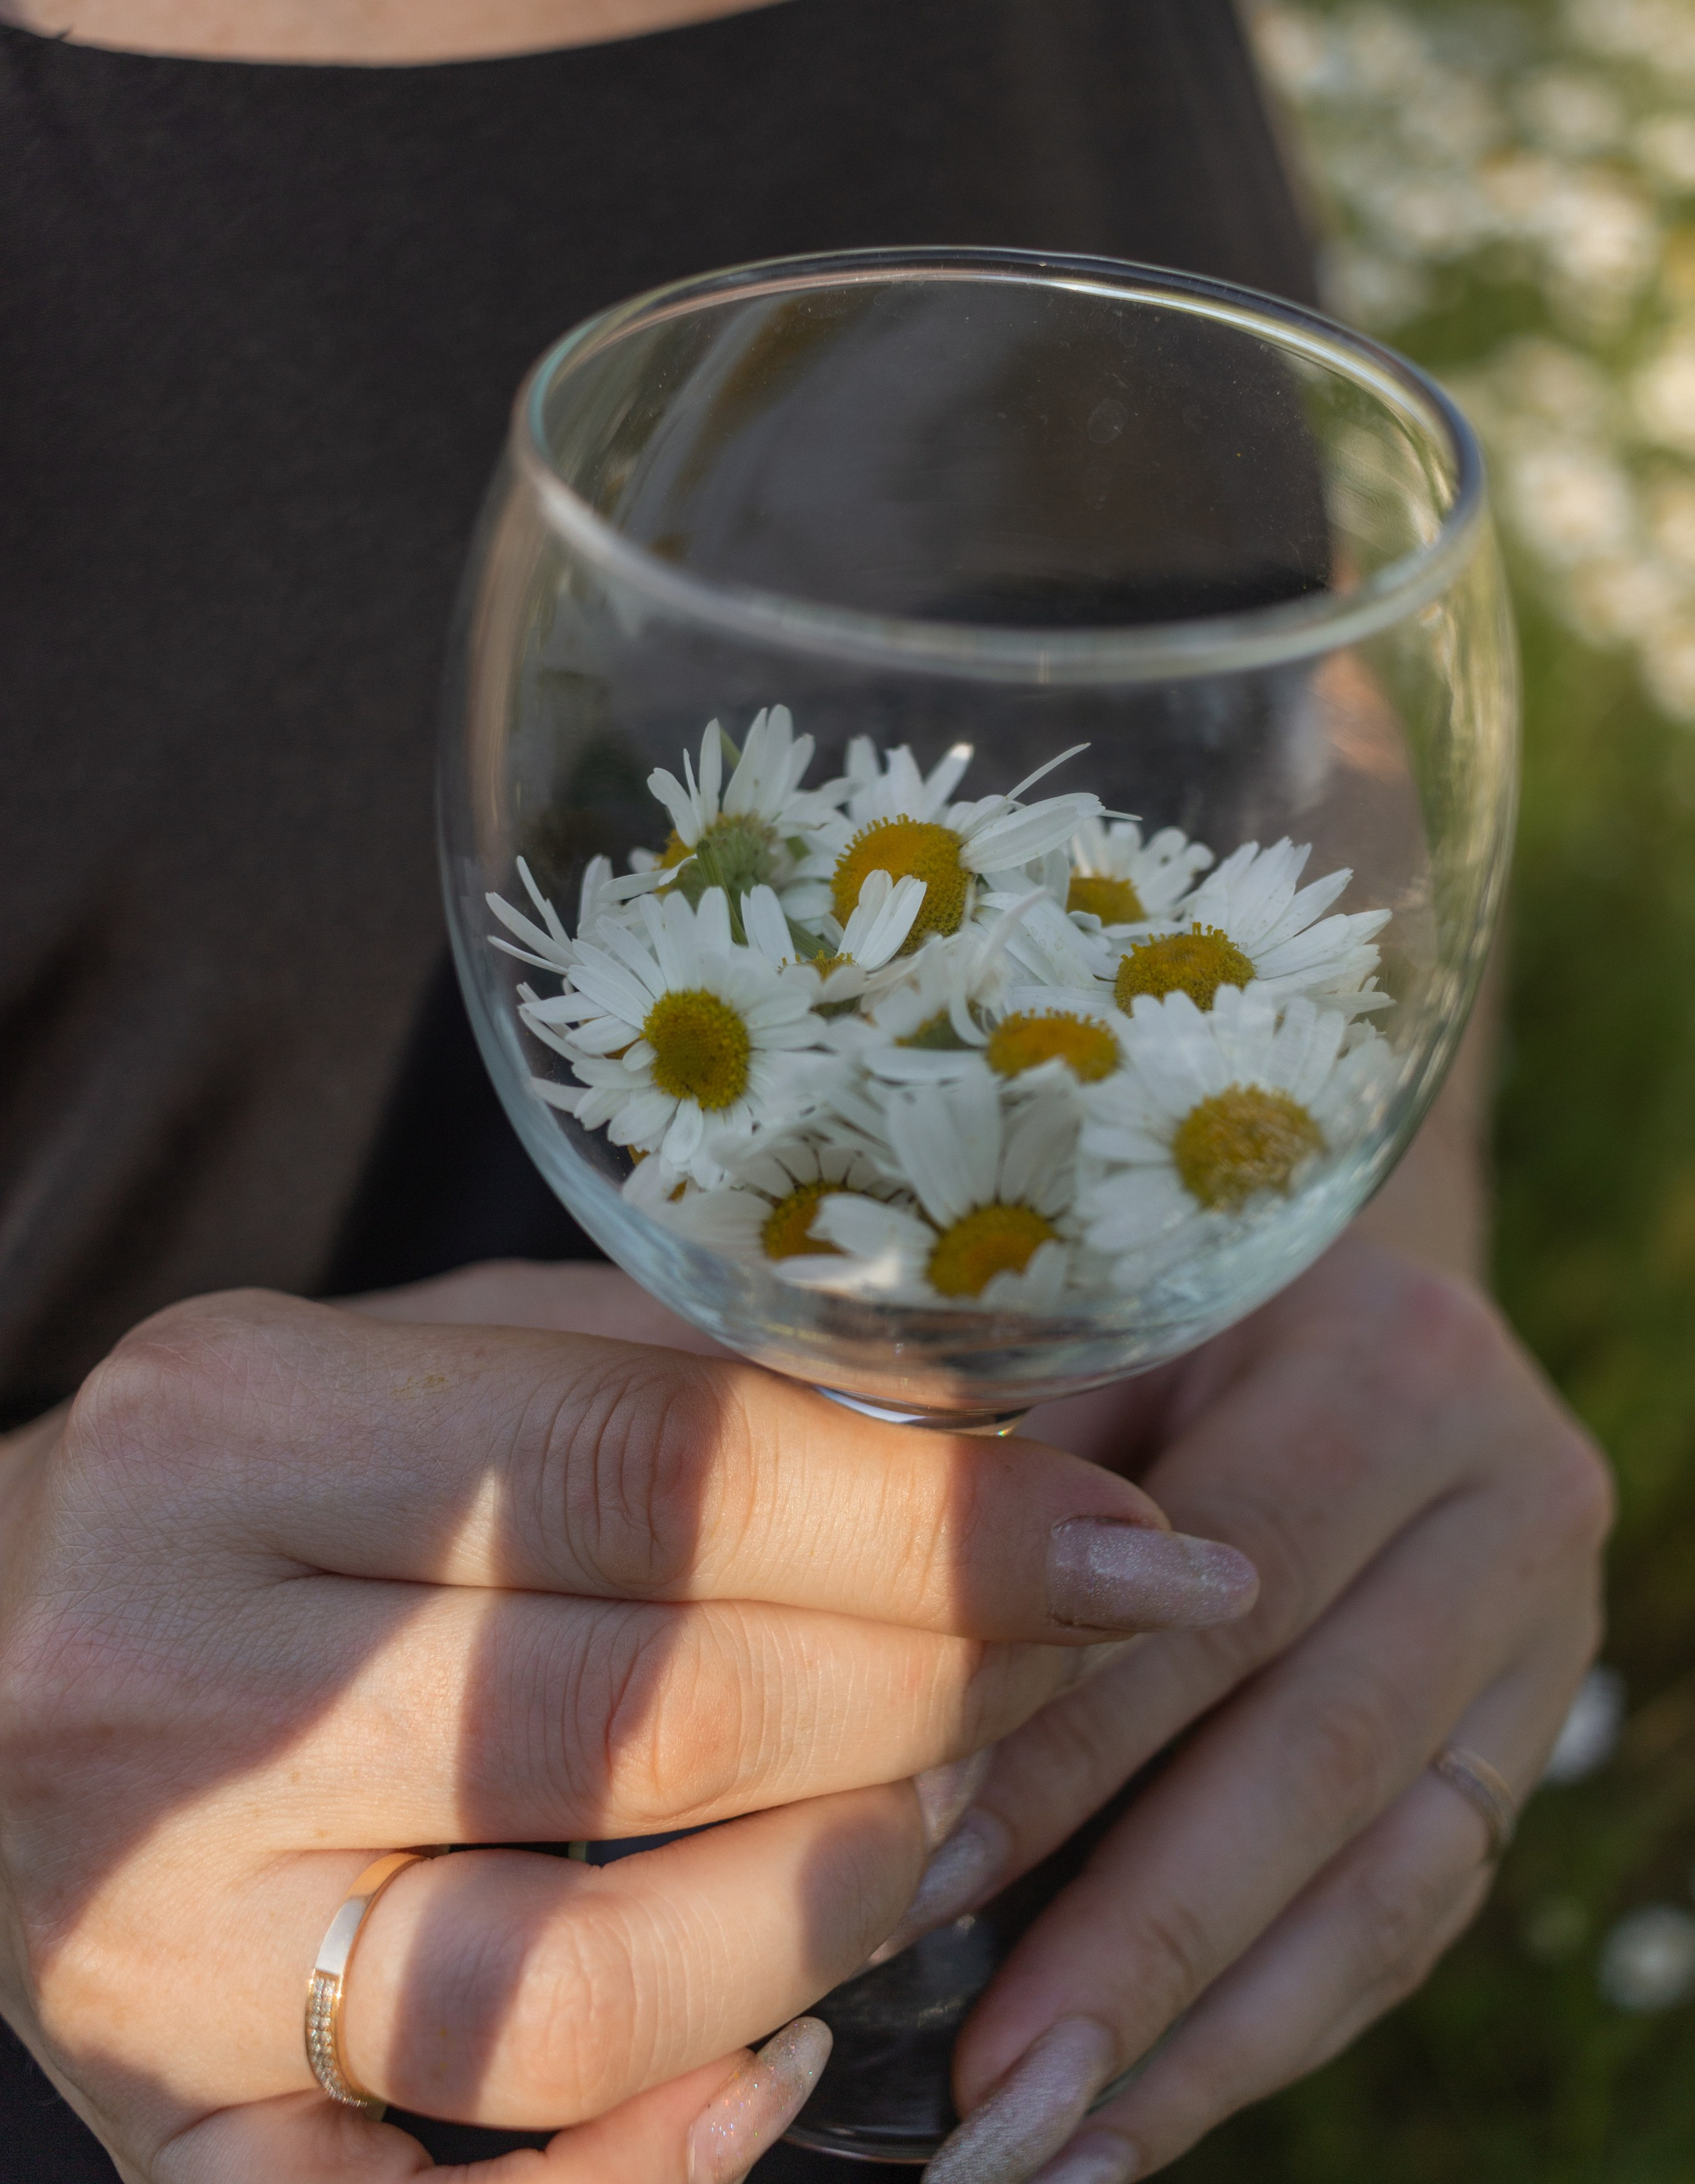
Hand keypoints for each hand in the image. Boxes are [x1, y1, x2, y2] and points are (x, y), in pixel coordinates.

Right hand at [0, 1282, 1255, 2182]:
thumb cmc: (270, 1482)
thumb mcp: (429, 1360)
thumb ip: (668, 1384)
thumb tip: (988, 1430)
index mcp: (242, 1425)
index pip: (656, 1471)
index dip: (937, 1517)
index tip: (1139, 1542)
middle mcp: (171, 1677)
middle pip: (648, 1717)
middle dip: (935, 1693)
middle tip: (1087, 1656)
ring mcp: (155, 1927)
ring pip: (571, 1989)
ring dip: (827, 1915)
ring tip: (946, 1828)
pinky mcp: (163, 2109)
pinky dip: (643, 2161)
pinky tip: (775, 2068)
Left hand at [898, 1237, 1613, 2183]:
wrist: (1341, 1298)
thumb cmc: (1167, 1301)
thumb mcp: (1098, 1320)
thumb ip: (1014, 1468)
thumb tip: (874, 1679)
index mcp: (1393, 1365)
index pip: (1232, 1582)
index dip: (1082, 1736)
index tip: (927, 1872)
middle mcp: (1507, 1501)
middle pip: (1322, 1750)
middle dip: (1151, 1932)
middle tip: (1002, 2083)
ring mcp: (1540, 1635)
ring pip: (1390, 1868)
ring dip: (1218, 2028)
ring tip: (1060, 2145)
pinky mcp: (1527, 1739)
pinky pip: (1417, 1907)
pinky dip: (1283, 2020)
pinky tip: (1159, 2103)